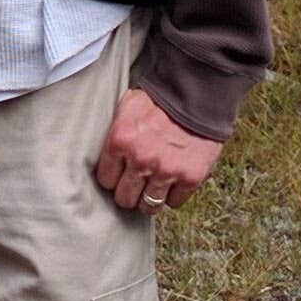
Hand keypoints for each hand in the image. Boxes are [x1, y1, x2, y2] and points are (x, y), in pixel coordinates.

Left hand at [93, 83, 219, 216]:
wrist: (196, 94)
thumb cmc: (159, 99)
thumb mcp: (126, 107)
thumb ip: (115, 134)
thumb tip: (103, 157)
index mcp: (120, 140)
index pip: (105, 180)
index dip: (113, 178)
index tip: (119, 175)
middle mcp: (141, 159)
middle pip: (125, 198)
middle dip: (129, 193)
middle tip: (136, 185)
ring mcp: (166, 170)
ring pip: (149, 205)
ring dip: (150, 199)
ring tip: (153, 188)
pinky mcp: (190, 177)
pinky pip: (174, 202)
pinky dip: (173, 196)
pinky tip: (173, 183)